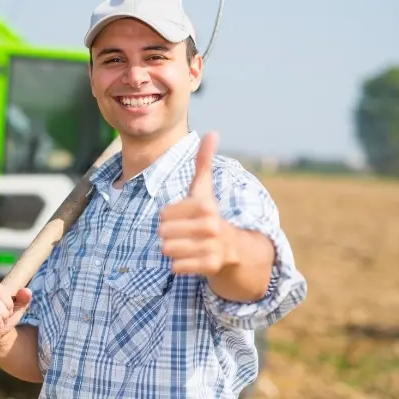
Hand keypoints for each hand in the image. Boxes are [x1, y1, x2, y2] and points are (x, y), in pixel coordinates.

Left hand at [158, 131, 240, 275]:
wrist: (235, 247)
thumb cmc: (209, 214)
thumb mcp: (204, 189)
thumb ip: (203, 162)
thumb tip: (213, 132)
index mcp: (206, 206)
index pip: (163, 214)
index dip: (169, 217)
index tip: (184, 217)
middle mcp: (211, 225)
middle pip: (163, 232)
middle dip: (169, 234)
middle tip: (184, 233)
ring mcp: (212, 246)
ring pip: (168, 250)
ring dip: (173, 249)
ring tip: (188, 245)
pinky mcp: (211, 265)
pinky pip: (176, 267)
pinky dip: (179, 265)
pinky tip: (192, 258)